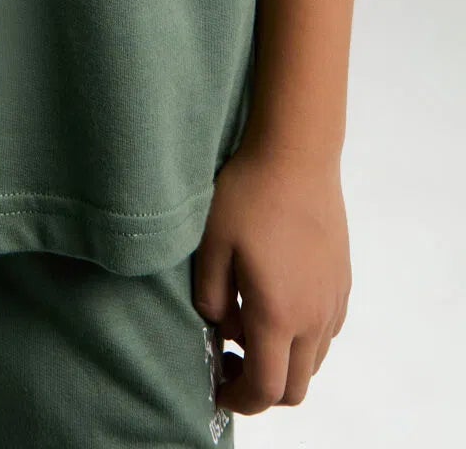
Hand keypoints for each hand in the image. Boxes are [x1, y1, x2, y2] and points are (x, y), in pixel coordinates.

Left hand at [192, 137, 350, 414]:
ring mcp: (333, 301)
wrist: (296, 154)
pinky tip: (276, 303)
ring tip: (249, 327)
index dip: (239, 399)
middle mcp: (313, 318)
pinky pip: (326, 332)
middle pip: (296, 387)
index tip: (218, 386)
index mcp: (277, 314)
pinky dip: (303, 338)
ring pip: (314, 361)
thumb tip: (218, 325)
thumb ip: (210, 297)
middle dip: (262, 390)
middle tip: (230, 362)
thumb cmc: (249, 194)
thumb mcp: (212, 245)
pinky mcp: (342, 283)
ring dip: (284, 362)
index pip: (266, 388)